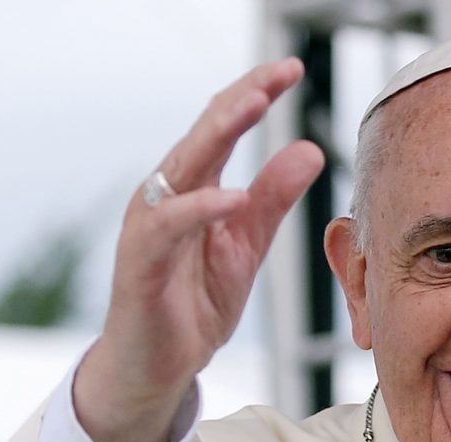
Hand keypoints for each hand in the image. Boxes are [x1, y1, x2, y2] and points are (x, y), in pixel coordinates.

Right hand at [74, 59, 324, 441]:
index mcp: (194, 185)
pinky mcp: (141, 261)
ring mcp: (151, 224)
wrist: (160, 364)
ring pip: (182, 165)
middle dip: (241, 97)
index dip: (255, 93)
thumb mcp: (248, 244)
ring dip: (218, 132)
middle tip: (279, 72)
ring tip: (256, 106)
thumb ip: (274, 197)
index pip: (224, 125)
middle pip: (204, 132)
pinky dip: (200, 209)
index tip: (292, 69)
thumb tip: (309, 149)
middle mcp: (168, 194)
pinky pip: (168, 226)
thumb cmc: (195, 300)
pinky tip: (232, 197)